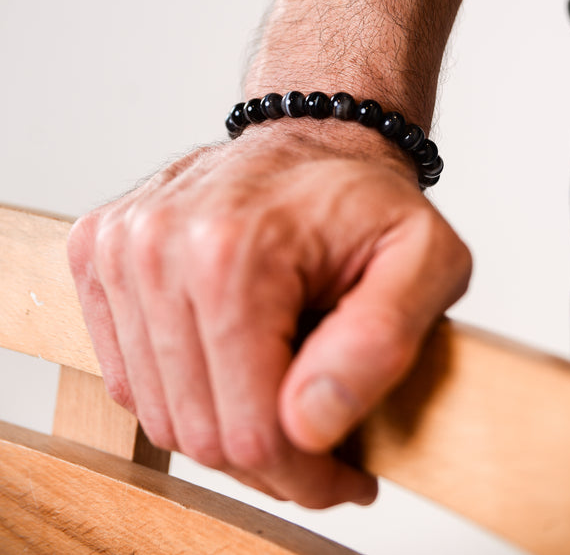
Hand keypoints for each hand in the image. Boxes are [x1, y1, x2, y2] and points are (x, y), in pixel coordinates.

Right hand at [67, 119, 470, 507]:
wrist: (312, 136)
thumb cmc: (365, 199)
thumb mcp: (426, 259)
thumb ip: (381, 342)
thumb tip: (310, 423)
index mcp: (231, 251)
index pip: (249, 429)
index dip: (304, 476)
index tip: (345, 475)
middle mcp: (156, 246)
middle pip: (197, 429)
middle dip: (267, 461)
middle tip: (317, 444)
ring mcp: (119, 249)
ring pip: (157, 409)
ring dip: (223, 425)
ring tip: (278, 397)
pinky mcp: (100, 255)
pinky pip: (128, 373)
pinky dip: (181, 389)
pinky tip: (230, 364)